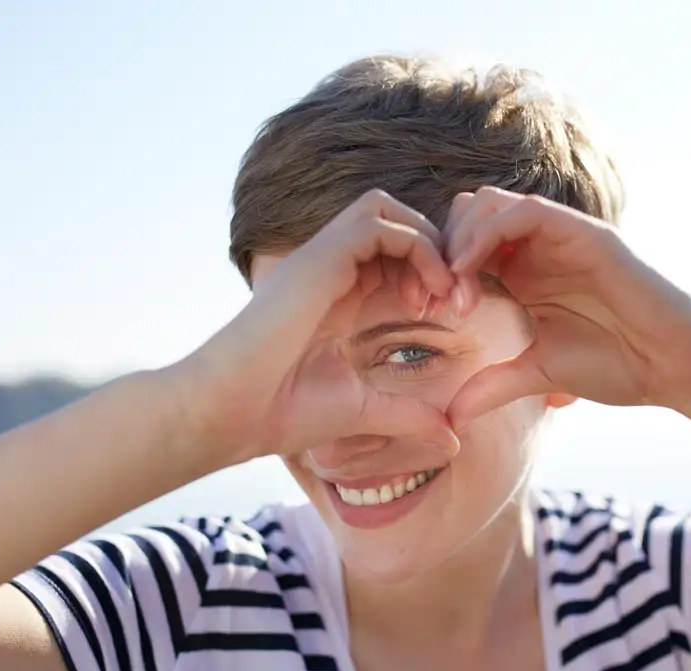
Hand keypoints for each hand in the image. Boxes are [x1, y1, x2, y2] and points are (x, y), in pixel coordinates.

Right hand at [172, 190, 459, 463]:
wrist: (230, 412)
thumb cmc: (281, 412)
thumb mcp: (364, 411)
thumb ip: (408, 415)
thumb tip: (453, 440)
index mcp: (340, 296)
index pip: (397, 254)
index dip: (435, 272)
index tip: (455, 316)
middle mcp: (331, 270)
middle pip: (398, 222)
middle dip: (441, 252)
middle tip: (459, 302)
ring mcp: (322, 259)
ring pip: (388, 211)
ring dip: (429, 243)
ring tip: (444, 292)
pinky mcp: (317, 258)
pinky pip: (376, 222)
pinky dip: (415, 245)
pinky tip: (426, 292)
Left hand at [443, 186, 690, 429]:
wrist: (676, 365)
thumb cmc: (619, 364)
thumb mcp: (540, 375)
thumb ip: (495, 386)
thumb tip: (452, 416)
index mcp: (523, 273)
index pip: (460, 247)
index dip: (432, 272)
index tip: (421, 313)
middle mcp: (536, 246)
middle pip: (464, 216)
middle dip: (436, 252)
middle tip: (429, 300)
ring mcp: (560, 235)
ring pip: (487, 204)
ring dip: (458, 241)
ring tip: (453, 290)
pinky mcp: (583, 232)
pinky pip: (524, 211)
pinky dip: (488, 234)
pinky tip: (471, 272)